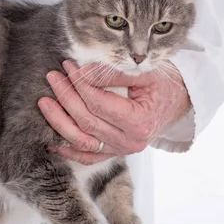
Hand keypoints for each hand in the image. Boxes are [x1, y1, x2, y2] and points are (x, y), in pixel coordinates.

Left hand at [39, 60, 190, 164]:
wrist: (179, 102)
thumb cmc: (164, 85)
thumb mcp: (145, 73)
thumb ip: (114, 73)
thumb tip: (83, 72)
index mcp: (139, 122)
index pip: (99, 103)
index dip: (80, 84)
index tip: (68, 67)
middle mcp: (129, 142)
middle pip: (87, 121)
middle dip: (65, 98)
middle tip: (53, 77)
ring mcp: (120, 150)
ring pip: (82, 141)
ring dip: (59, 122)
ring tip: (44, 102)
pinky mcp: (114, 152)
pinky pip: (87, 156)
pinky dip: (68, 151)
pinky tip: (50, 141)